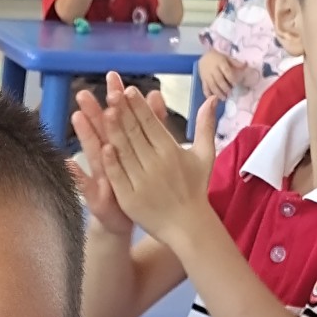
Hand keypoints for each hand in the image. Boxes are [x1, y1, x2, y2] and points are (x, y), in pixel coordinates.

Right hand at [71, 72, 167, 234]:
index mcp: (122, 145)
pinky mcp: (97, 197)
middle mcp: (108, 158)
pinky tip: (69, 163)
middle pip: (102, 131)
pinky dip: (76, 175)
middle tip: (84, 92)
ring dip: (84, 136)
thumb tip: (156, 95)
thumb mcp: (148, 152)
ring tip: (76, 117)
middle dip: (93, 112)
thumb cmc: (137, 184)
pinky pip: (85, 186)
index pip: (120, 117)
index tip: (113, 77)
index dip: (116, 98)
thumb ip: (152, 125)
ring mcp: (100, 176)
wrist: (126, 218)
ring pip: (92, 153)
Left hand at [101, 83, 218, 245]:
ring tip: (105, 112)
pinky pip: (119, 177)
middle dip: (124, 112)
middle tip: (112, 93)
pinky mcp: (131, 199)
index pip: (152, 124)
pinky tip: (104, 147)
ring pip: (125, 152)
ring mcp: (142, 182)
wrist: (188, 225)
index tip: (128, 91)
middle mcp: (156, 164)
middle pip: (136, 134)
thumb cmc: (195, 188)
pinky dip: (112, 162)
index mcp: (171, 151)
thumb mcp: (205, 155)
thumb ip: (205, 125)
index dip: (139, 107)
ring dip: (115, 132)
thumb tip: (213, 98)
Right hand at [198, 48, 243, 99]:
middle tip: (230, 94)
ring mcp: (207, 75)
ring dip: (218, 93)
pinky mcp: (203, 80)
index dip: (231, 79)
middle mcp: (213, 69)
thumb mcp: (227, 58)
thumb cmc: (218, 58)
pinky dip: (208, 94)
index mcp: (221, 62)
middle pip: (219, 80)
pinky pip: (205, 88)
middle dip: (225, 88)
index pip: (227, 71)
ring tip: (223, 98)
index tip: (235, 85)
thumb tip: (245, 65)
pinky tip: (213, 98)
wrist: (204, 57)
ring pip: (212, 86)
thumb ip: (235, 62)